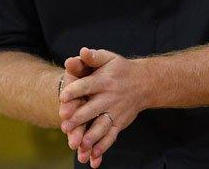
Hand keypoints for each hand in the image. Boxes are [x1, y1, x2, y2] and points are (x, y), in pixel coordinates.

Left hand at [59, 47, 149, 166]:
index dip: (75, 91)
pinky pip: (111, 136)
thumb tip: (82, 51)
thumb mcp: (109, 58)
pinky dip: (102, 147)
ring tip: (79, 145)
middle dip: (79, 118)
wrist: (145, 82)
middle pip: (92, 109)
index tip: (63, 97)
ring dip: (91, 136)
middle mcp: (110, 97)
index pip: (87, 85)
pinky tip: (93, 157)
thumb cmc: (120, 69)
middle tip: (65, 126)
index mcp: (104, 81)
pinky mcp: (120, 123)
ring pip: (102, 126)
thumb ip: (94, 56)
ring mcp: (116, 111)